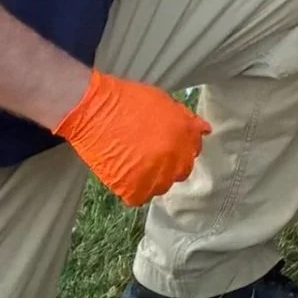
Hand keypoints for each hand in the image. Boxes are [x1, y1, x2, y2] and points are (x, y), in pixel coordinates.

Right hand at [55, 70, 210, 206]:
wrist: (93, 109)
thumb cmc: (124, 100)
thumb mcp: (162, 101)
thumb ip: (185, 119)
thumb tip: (204, 129)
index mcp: (185, 135)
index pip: (193, 150)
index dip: (179, 147)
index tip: (165, 145)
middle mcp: (175, 158)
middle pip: (180, 172)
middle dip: (168, 164)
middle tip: (147, 153)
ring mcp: (156, 176)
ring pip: (161, 187)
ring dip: (150, 178)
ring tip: (131, 161)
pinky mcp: (134, 189)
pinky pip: (138, 197)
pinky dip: (131, 189)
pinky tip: (121, 172)